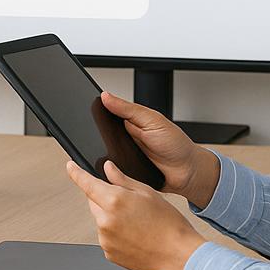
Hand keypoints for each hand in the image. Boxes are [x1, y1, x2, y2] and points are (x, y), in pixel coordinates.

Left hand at [67, 160, 205, 269]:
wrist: (178, 255)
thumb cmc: (169, 224)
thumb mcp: (147, 193)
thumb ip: (122, 179)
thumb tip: (108, 168)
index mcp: (114, 201)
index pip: (86, 183)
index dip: (76, 173)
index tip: (70, 166)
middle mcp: (105, 220)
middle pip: (93, 201)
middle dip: (105, 198)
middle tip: (129, 203)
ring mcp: (105, 239)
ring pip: (100, 220)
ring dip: (110, 217)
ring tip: (137, 223)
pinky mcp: (109, 253)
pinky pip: (106, 237)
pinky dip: (115, 233)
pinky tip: (135, 235)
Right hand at [98, 91, 220, 206]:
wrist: (188, 173)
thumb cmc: (176, 144)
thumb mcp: (152, 121)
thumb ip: (129, 109)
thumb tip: (106, 96)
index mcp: (130, 121)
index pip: (105, 113)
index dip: (94, 111)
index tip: (81, 107)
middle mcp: (124, 138)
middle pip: (99, 134)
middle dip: (92, 135)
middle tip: (90, 134)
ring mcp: (123, 156)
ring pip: (101, 154)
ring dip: (100, 154)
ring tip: (102, 152)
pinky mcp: (124, 173)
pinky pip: (109, 171)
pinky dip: (107, 170)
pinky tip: (109, 169)